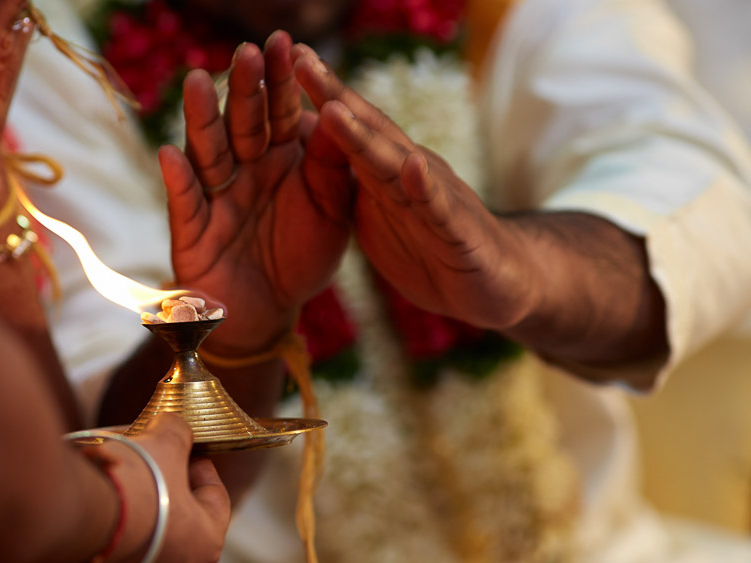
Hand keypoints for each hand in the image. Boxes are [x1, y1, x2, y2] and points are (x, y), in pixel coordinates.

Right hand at [51, 414, 229, 562]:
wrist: (68, 522)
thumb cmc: (130, 484)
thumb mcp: (163, 442)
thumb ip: (178, 432)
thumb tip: (176, 427)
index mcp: (205, 544)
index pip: (215, 498)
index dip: (198, 466)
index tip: (181, 449)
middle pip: (177, 526)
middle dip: (162, 493)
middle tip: (142, 467)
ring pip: (140, 552)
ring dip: (131, 523)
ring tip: (109, 490)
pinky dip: (99, 546)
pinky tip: (86, 518)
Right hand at [158, 31, 351, 354]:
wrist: (272, 311)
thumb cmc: (302, 256)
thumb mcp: (333, 210)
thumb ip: (333, 166)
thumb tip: (337, 112)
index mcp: (280, 157)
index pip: (280, 111)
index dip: (281, 80)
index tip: (286, 43)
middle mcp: (244, 168)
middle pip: (242, 123)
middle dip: (244, 88)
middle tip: (247, 52)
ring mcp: (216, 196)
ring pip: (207, 152)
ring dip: (201, 120)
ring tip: (196, 82)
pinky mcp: (194, 231)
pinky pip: (186, 203)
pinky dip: (178, 181)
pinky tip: (170, 155)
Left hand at [291, 45, 537, 329]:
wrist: (497, 284)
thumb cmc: (432, 246)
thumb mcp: (377, 216)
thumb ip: (348, 184)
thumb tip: (308, 149)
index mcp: (387, 173)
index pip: (350, 128)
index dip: (318, 96)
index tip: (284, 60)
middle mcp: (411, 174)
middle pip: (369, 131)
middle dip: (333, 96)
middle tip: (301, 58)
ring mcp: (435, 200)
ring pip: (396, 164)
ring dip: (364, 137)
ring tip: (333, 108)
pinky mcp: (458, 233)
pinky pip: (439, 209)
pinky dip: (426, 189)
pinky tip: (413, 167)